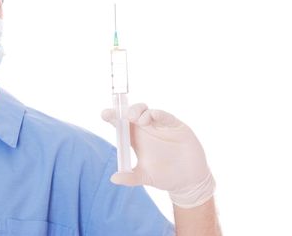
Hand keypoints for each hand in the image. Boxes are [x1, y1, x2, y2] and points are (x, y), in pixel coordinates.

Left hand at [101, 103, 215, 208]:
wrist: (187, 181)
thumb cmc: (164, 176)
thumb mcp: (144, 177)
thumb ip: (129, 178)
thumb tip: (113, 179)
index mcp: (136, 138)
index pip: (122, 124)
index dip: (113, 117)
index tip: (104, 114)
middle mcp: (147, 129)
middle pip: (133, 113)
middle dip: (126, 111)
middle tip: (124, 116)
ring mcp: (161, 126)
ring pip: (148, 111)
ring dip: (140, 111)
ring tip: (136, 119)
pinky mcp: (175, 126)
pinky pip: (165, 116)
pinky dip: (158, 113)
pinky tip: (153, 115)